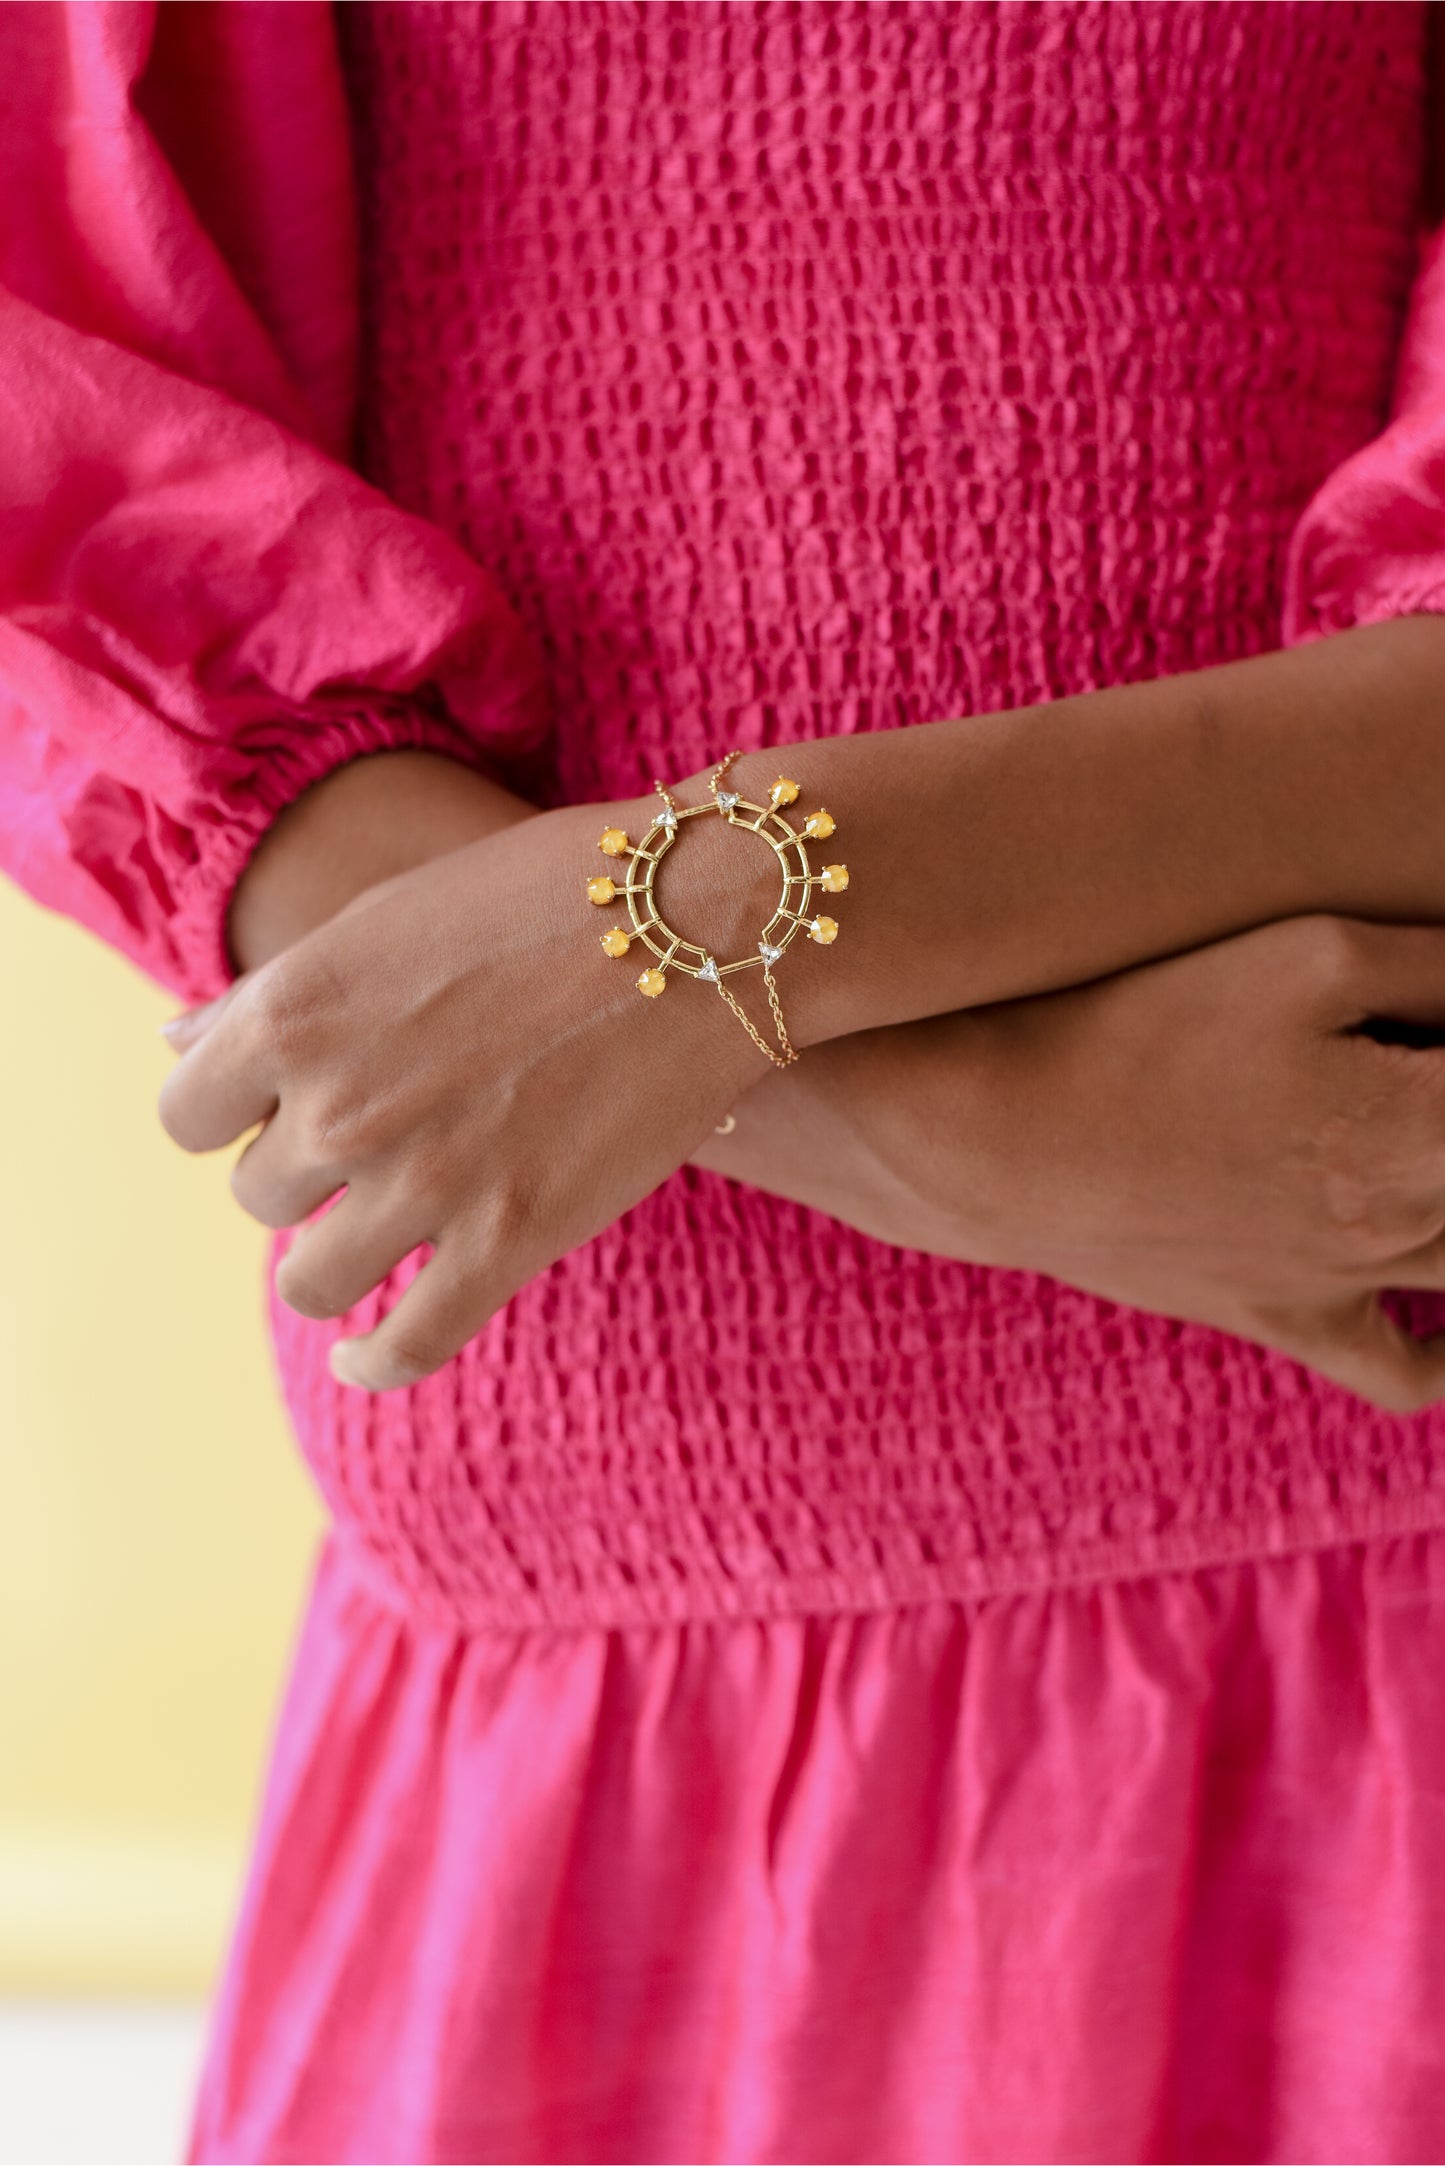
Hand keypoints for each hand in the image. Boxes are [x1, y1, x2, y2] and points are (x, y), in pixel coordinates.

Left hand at [157, 791, 762, 1389]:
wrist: (705, 918)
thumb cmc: (548, 895)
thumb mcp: (388, 918)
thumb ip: (280, 995)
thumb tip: (174, 1043)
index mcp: (294, 1009)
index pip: (185, 1115)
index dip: (227, 1119)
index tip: (271, 1116)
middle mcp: (339, 1101)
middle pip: (257, 1196)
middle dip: (301, 1178)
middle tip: (365, 1152)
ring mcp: (422, 1181)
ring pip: (312, 1280)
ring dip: (332, 1263)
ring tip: (367, 1241)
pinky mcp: (509, 1239)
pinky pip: (405, 1345)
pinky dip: (374, 1361)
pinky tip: (370, 1350)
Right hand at [694, 915, 1444, 1412]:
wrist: (992, 1135)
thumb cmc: (1143, 1018)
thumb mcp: (1315, 952)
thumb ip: (1444, 968)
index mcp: (1430, 1127)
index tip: (1434, 1020)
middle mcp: (1406, 1223)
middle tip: (1407, 1076)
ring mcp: (1348, 1284)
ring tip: (1411, 1138)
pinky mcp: (1285, 1317)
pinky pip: (1411, 1372)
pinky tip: (1435, 1277)